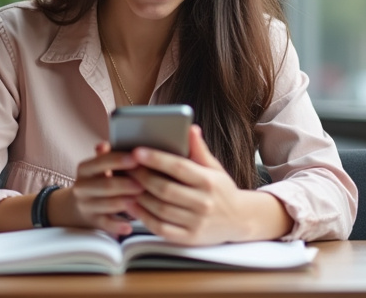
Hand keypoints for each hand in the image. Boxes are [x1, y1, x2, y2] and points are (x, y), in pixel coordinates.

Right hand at [60, 141, 143, 236]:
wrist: (80, 205)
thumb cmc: (100, 180)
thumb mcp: (99, 166)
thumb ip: (107, 156)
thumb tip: (105, 144)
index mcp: (85, 169)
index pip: (102, 162)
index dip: (120, 160)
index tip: (137, 159)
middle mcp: (82, 186)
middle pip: (105, 185)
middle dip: (126, 184)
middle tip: (144, 184)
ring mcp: (86, 205)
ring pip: (107, 205)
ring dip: (125, 203)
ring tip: (142, 201)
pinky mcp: (92, 221)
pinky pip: (106, 224)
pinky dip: (118, 226)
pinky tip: (129, 226)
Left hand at [124, 125, 253, 244]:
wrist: (240, 220)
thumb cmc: (221, 190)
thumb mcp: (214, 168)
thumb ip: (199, 150)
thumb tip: (190, 128)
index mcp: (209, 181)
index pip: (179, 167)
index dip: (156, 159)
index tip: (137, 151)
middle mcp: (204, 203)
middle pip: (165, 189)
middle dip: (141, 177)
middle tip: (126, 167)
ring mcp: (196, 222)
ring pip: (160, 209)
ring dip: (139, 196)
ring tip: (125, 184)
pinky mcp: (189, 238)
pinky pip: (161, 228)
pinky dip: (143, 217)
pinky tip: (132, 205)